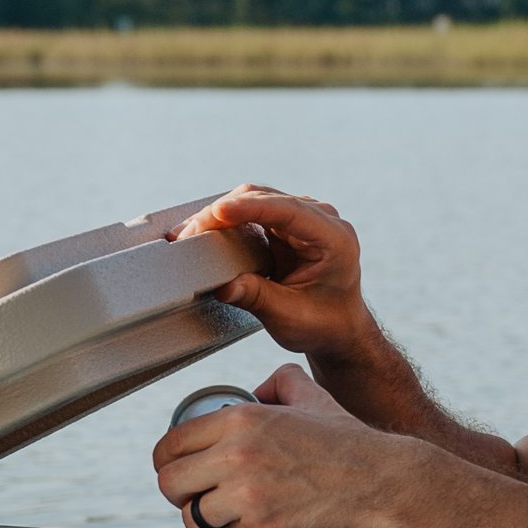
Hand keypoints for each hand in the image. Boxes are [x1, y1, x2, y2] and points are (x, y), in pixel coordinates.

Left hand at [153, 363, 410, 527]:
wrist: (381, 484)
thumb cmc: (350, 445)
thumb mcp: (312, 397)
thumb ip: (281, 383)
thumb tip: (261, 388)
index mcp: (241, 420)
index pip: (172, 444)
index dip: (168, 460)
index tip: (177, 468)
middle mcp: (237, 456)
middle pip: (170, 482)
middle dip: (179, 492)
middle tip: (194, 495)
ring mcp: (247, 496)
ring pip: (194, 516)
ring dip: (207, 517)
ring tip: (228, 511)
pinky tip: (260, 520)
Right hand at [174, 185, 373, 363]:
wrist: (338, 328)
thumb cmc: (324, 324)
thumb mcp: (291, 317)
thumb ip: (259, 299)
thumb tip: (223, 287)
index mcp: (333, 238)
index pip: (289, 211)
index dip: (251, 208)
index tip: (219, 212)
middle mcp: (320, 220)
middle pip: (265, 199)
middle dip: (224, 212)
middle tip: (191, 234)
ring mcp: (302, 218)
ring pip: (253, 200)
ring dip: (220, 214)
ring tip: (190, 233)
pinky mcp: (284, 225)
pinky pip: (250, 212)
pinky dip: (225, 220)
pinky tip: (203, 230)